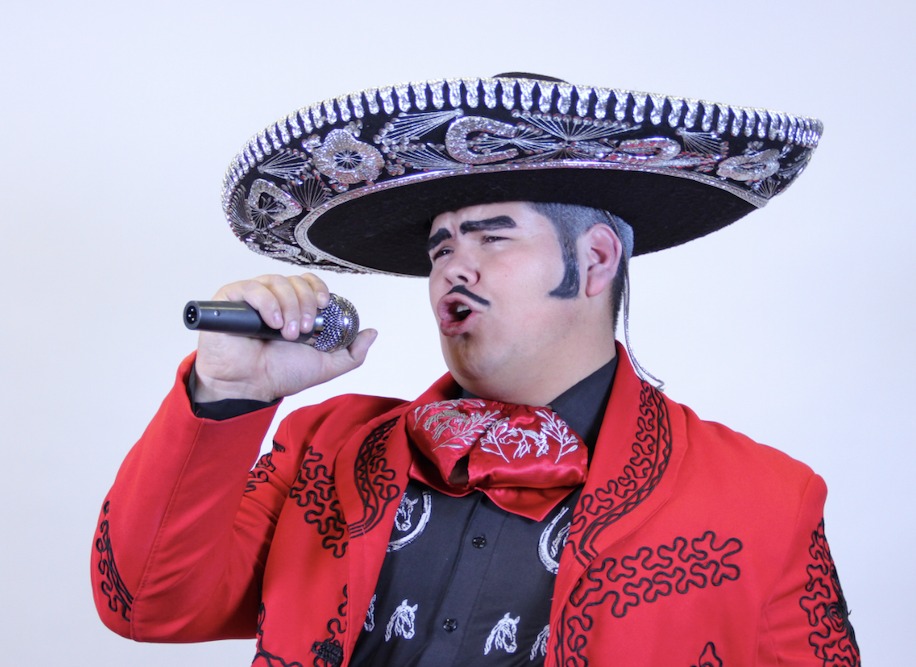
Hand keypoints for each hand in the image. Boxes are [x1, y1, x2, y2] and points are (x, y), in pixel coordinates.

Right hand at [192, 273, 376, 401]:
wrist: (249, 387)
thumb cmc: (279, 374)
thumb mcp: (325, 366)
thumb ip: (351, 352)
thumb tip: (371, 333)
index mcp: (295, 308)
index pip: (310, 283)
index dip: (319, 289)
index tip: (324, 305)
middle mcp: (275, 299)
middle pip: (297, 281)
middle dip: (306, 304)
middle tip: (304, 329)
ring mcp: (253, 298)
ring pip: (277, 281)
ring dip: (289, 306)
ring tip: (287, 332)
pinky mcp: (231, 300)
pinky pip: (252, 288)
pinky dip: (267, 302)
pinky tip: (272, 322)